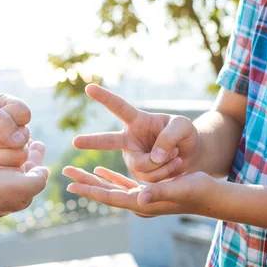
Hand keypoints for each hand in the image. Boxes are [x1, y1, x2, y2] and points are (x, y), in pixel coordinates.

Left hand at [0, 94, 31, 180]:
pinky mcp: (11, 168)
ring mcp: (14, 149)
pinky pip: (17, 171)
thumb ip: (0, 119)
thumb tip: (20, 140)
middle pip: (24, 135)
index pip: (23, 113)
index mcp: (8, 107)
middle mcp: (14, 128)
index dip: (7, 120)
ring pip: (22, 154)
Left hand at [63, 165, 218, 216]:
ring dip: (93, 179)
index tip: (70, 185)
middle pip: (105, 192)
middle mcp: (138, 203)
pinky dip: (110, 177)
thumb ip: (160, 192)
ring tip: (76, 172)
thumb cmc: (199, 191)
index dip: (89, 190)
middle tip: (65, 173)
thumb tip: (141, 197)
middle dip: (85, 183)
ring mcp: (142, 199)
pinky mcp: (147, 192)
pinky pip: (122, 185)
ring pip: (110, 187)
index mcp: (141, 203)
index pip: (109, 197)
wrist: (213, 196)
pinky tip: (101, 171)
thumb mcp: (179, 188)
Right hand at [73, 84, 199, 182]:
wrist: (192, 154)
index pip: (119, 107)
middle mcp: (129, 140)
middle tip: (75, 142)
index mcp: (137, 121)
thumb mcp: (183, 126)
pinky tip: (174, 164)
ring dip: (163, 162)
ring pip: (141, 165)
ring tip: (175, 154)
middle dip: (91, 142)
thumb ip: (169, 137)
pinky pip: (150, 177)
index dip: (104, 97)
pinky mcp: (139, 173)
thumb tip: (154, 157)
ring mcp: (132, 157)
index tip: (89, 88)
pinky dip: (166, 172)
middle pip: (107, 141)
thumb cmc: (185, 134)